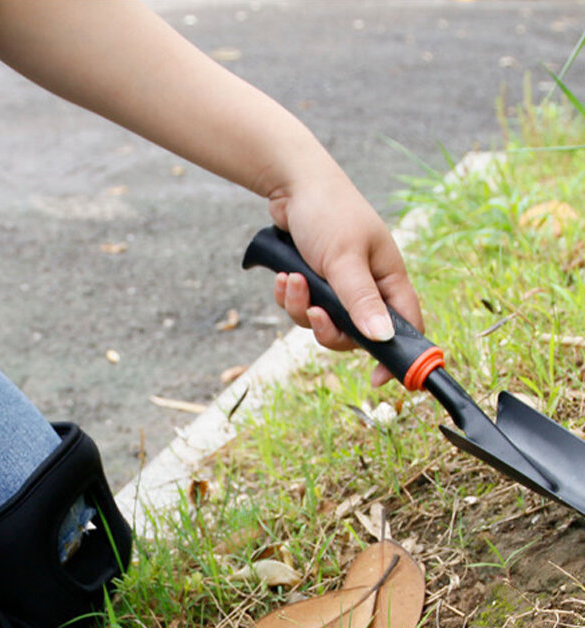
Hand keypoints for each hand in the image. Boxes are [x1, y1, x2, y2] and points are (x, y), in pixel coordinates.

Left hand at [267, 168, 422, 386]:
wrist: (292, 187)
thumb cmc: (329, 213)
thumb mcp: (345, 259)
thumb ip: (361, 300)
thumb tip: (382, 338)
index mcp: (388, 279)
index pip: (405, 327)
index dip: (396, 356)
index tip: (378, 381)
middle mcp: (367, 287)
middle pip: (354, 336)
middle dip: (328, 329)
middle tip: (315, 313)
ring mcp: (339, 287)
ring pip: (322, 324)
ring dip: (302, 308)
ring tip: (291, 280)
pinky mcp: (314, 284)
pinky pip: (301, 309)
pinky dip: (290, 298)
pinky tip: (282, 277)